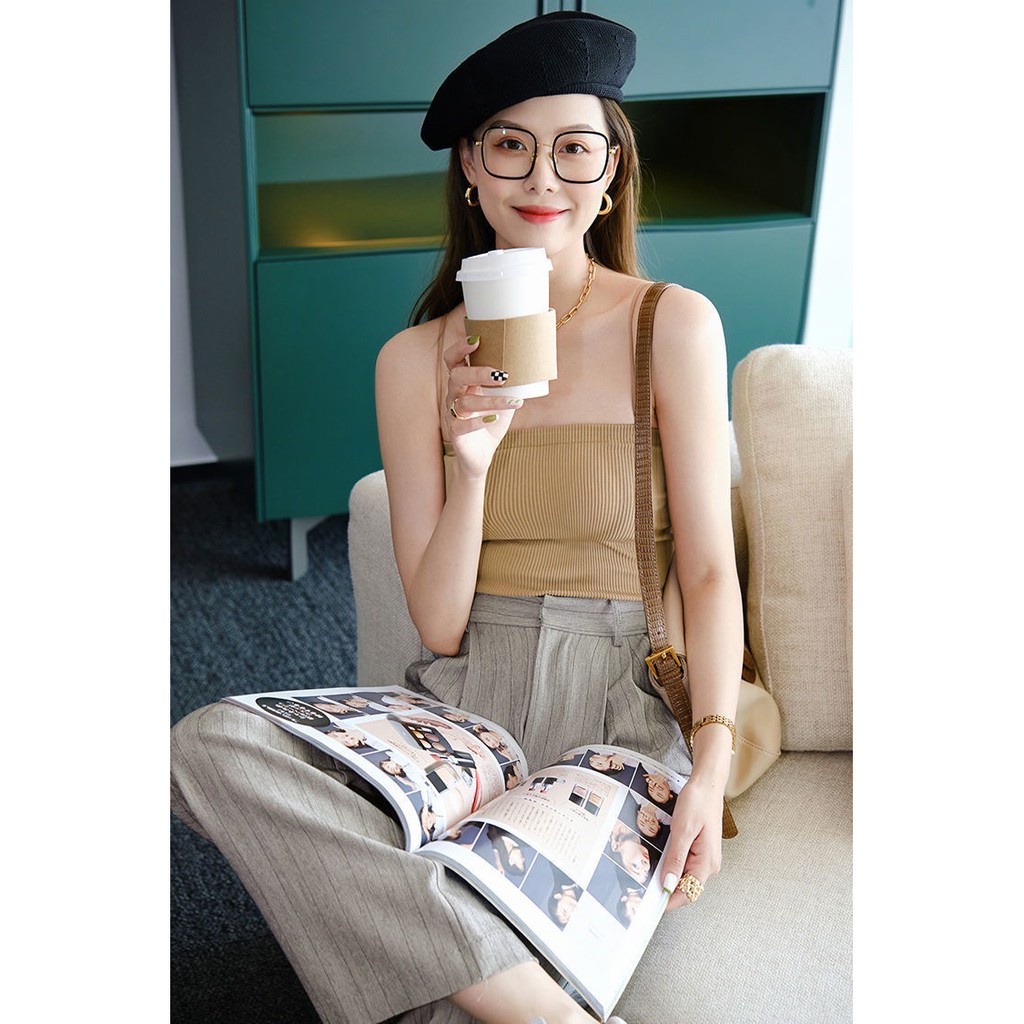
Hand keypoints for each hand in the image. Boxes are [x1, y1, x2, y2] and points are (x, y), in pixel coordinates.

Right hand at [444, 336, 521, 477]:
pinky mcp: (455, 433)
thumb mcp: (504, 398)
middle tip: (502, 375)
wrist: (481, 454)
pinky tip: (495, 419)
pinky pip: (462, 425)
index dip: (461, 348)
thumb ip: (512, 384)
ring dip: (491, 400)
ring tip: (513, 403)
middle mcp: (455, 395)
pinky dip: (479, 421)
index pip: (454, 360)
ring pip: (465, 402)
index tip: (477, 340)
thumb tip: (535, 365)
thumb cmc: (491, 421)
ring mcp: (453, 414)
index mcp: (464, 383)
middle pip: (457, 376)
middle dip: (478, 372)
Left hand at [658, 775, 723, 909]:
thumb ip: (676, 859)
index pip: (689, 892)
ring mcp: (705, 856)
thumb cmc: (698, 802)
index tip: (651, 903)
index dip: (670, 901)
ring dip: (668, 875)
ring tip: (648, 871)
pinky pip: (685, 863)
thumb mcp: (682, 830)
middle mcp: (709, 863)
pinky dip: (672, 863)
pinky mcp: (700, 848)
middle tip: (643, 887)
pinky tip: (660, 857)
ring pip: (684, 875)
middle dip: (667, 888)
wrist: (707, 783)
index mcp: (707, 862)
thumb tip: (669, 885)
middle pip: (686, 886)